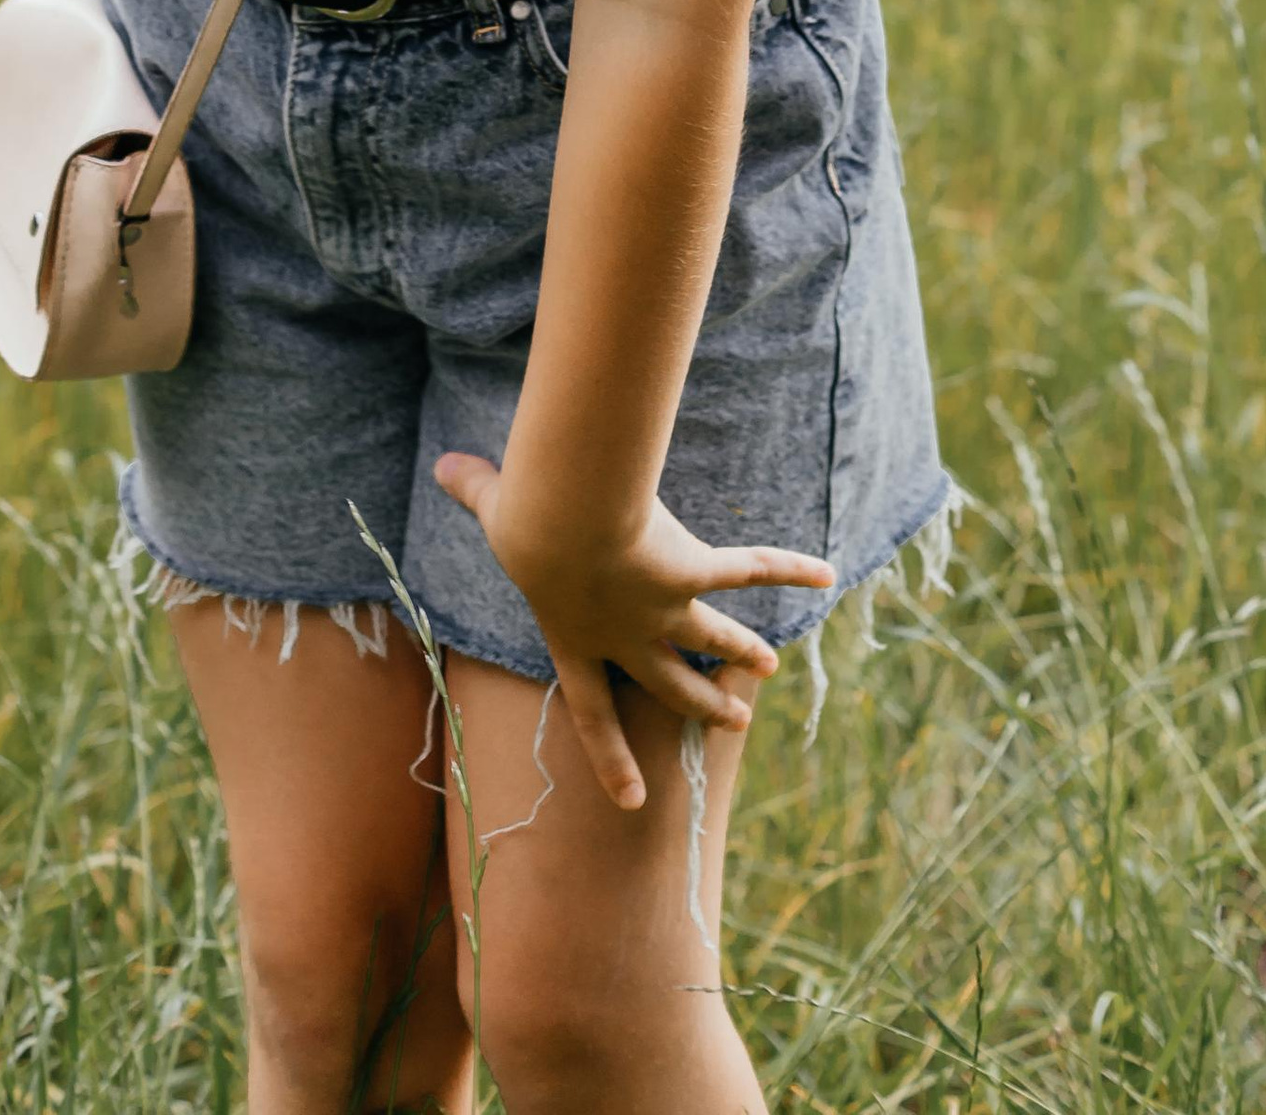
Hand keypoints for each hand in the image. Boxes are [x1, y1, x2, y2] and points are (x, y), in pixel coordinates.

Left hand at [431, 451, 833, 809]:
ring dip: (742, 652)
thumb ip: (474, 490)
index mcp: (574, 639)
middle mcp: (625, 637)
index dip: (610, 756)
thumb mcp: (496, 507)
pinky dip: (788, 569)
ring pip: (712, 639)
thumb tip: (442, 463)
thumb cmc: (527, 521)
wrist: (568, 520)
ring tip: (768, 666)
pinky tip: (822, 573)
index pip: (591, 713)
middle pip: (669, 685)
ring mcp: (664, 611)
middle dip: (701, 704)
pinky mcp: (693, 573)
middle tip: (732, 721)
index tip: (632, 802)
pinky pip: (748, 570)